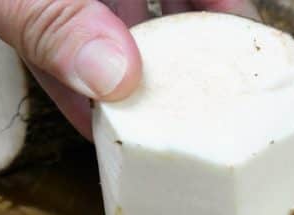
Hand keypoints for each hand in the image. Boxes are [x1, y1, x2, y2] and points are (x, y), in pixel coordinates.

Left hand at [0, 0, 258, 136]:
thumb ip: (50, 19)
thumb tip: (118, 75)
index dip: (222, 1)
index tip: (243, 44)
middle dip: (175, 45)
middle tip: (196, 101)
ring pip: (108, 14)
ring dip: (123, 69)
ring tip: (146, 124)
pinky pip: (60, 29)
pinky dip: (71, 70)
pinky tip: (87, 116)